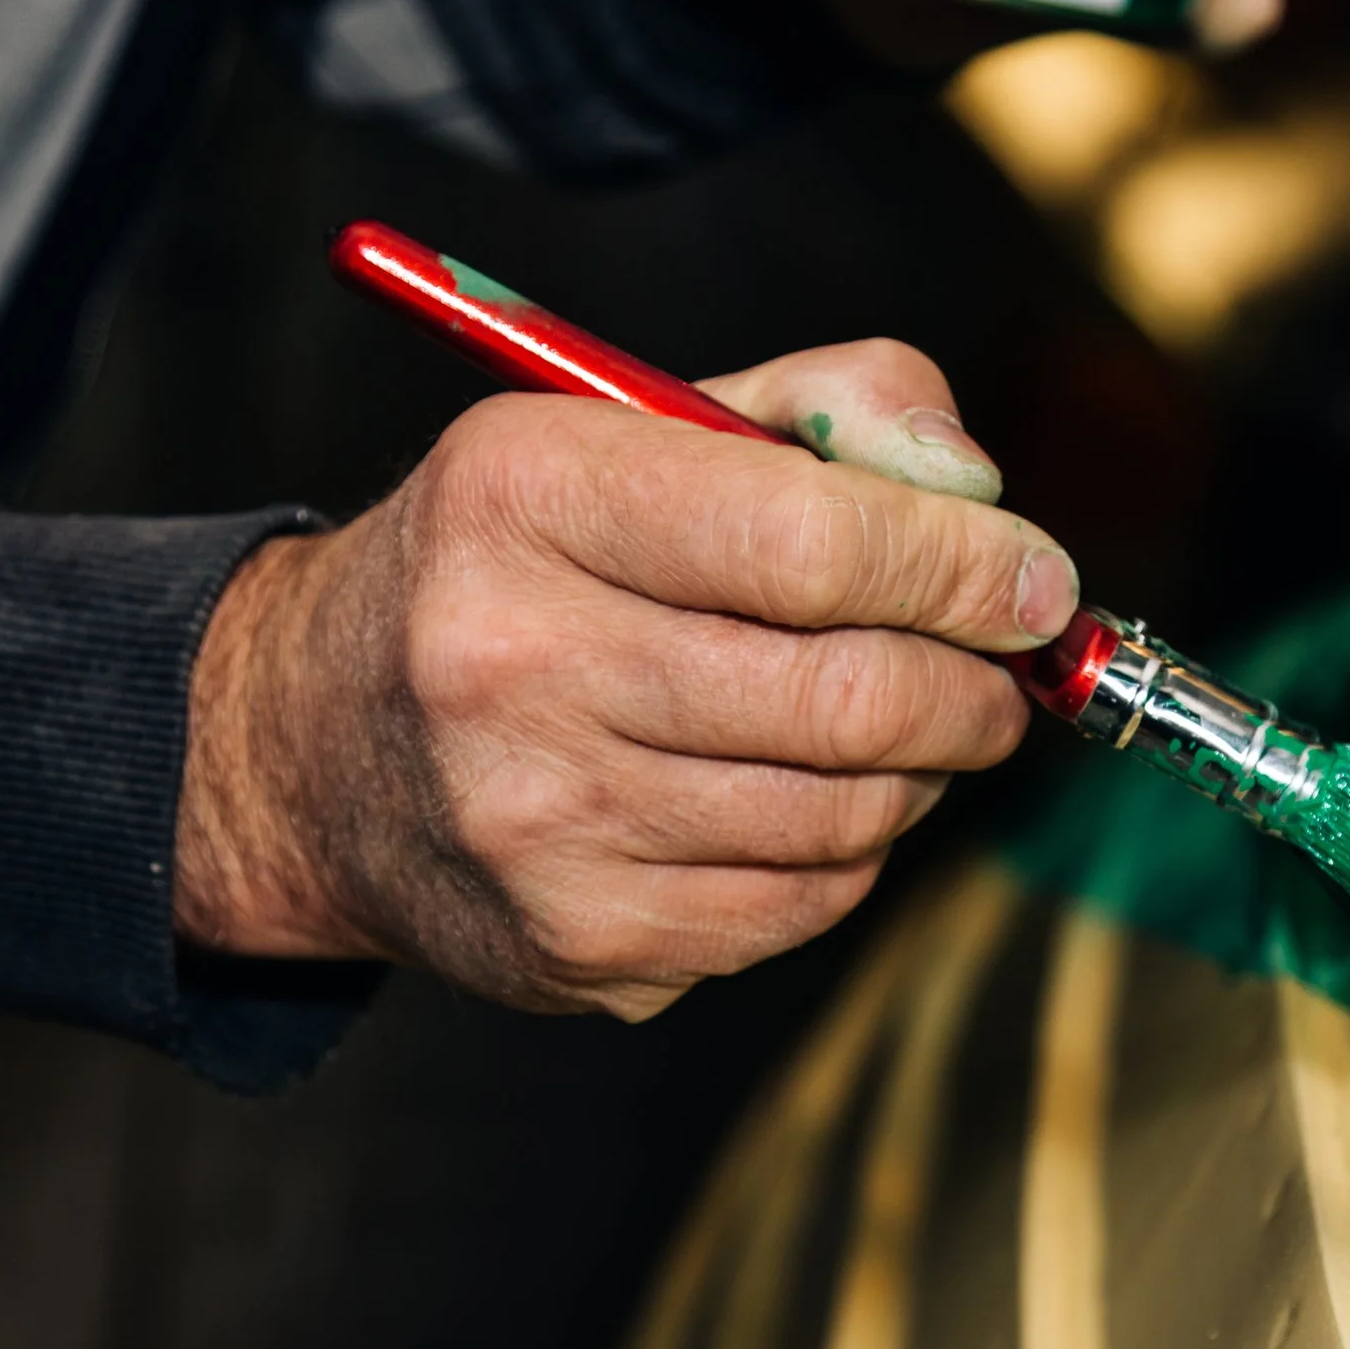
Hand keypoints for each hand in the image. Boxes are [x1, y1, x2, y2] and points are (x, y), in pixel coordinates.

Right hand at [174, 339, 1074, 1019]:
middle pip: (851, 699)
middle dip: (973, 690)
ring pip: (847, 816)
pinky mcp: (575, 940)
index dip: (965, 569)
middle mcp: (516, 663)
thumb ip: (830, 408)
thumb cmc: (526, 563)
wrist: (313, 746)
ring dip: (918, 773)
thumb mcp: (637, 426)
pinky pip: (802, 907)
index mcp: (533, 496)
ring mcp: (541, 823)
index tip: (1037, 583)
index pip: (813, 541)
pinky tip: (806, 799)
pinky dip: (848, 852)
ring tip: (893, 726)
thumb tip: (978, 492)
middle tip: (997, 675)